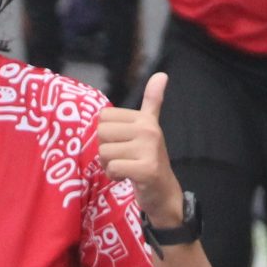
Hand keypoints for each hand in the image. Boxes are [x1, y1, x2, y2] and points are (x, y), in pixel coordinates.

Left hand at [98, 72, 183, 225]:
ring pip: (105, 152)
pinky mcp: (146, 169)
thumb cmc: (150, 159)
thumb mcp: (150, 127)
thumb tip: (162, 74)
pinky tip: (127, 177)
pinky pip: (113, 168)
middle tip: (122, 158)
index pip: (103, 117)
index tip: (122, 144)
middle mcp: (148, 130)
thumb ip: (153, 101)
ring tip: (125, 168)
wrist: (164, 193)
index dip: (107, 134)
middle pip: (102, 134)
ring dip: (109, 166)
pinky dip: (115, 176)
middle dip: (106, 150)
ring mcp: (148, 149)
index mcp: (145, 119)